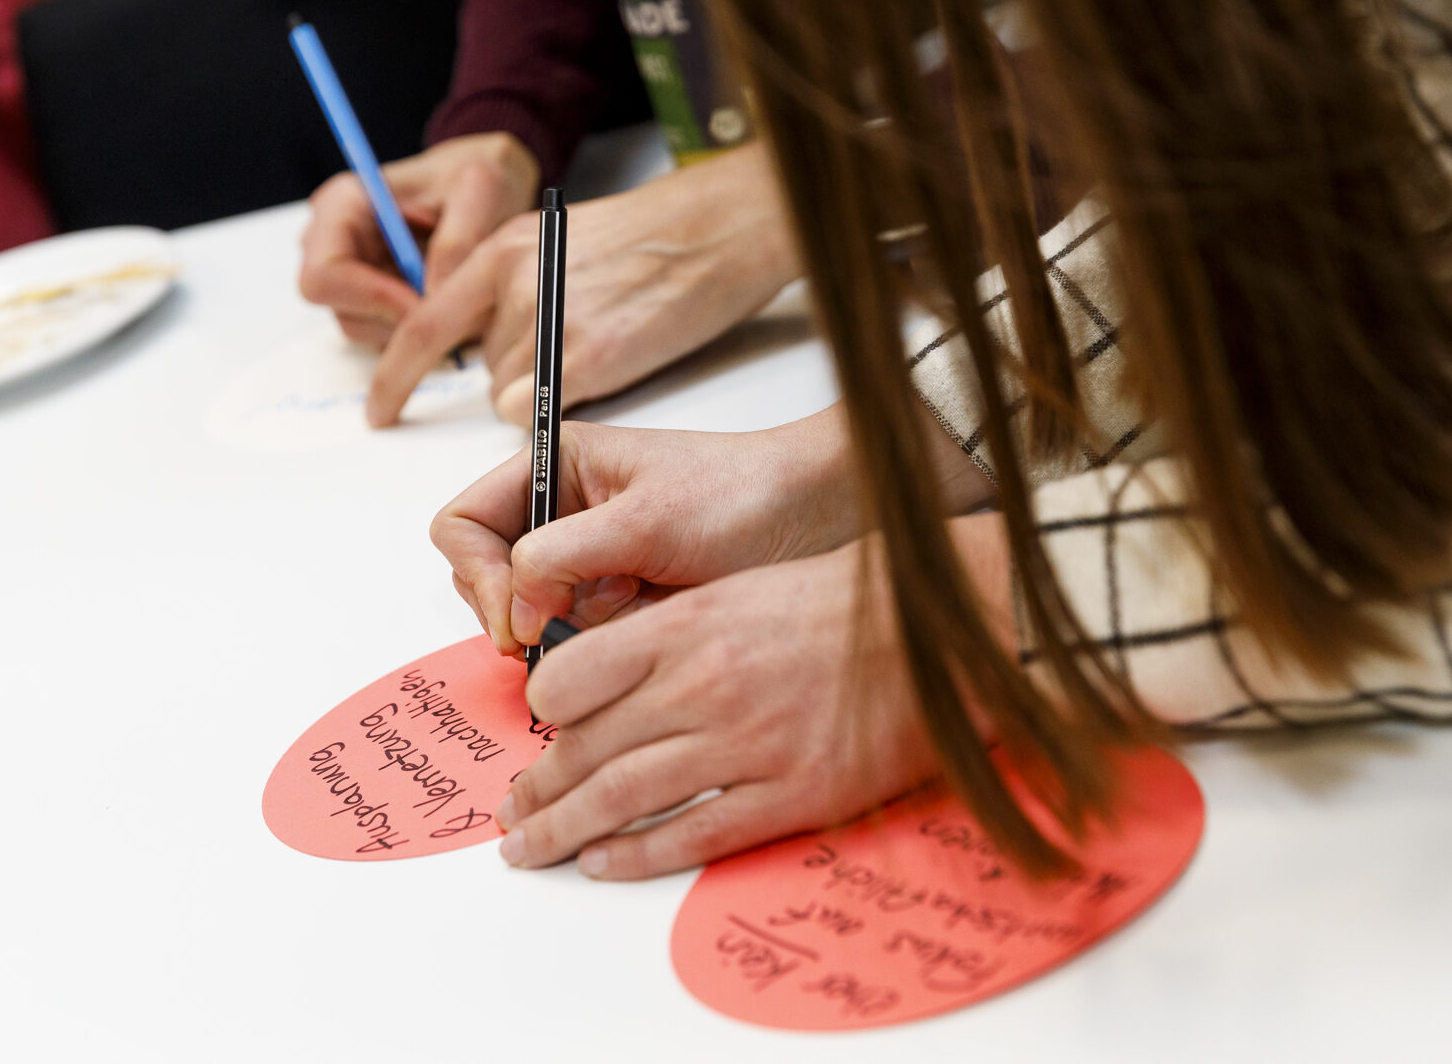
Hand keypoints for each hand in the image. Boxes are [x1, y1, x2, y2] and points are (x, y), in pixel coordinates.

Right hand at [297, 133, 541, 349]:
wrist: (484, 188)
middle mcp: (331, 246)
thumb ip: (459, 238)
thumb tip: (432, 294)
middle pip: (345, 313)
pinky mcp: (372, 304)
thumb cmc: (474, 176)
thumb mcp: (481, 187)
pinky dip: (424, 330)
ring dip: (416, 327)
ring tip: (460, 295)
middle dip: (400, 319)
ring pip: (370, 332)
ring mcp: (349, 280)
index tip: (426, 303)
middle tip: (453, 310)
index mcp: (340, 207)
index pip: (324, 276)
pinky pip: (391, 337)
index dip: (372, 299)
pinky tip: (451, 301)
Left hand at [367, 142, 797, 427]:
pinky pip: (541, 413)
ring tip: (606, 345)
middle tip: (581, 345)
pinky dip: (564, 409)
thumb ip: (518, 286)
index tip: (379, 411)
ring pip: (513, 395)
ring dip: (548, 390)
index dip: (396, 375)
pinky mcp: (588, 357)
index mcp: (502, 251)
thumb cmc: (658, 238)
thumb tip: (499, 343)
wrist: (720, 228)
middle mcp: (513, 284)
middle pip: (484, 368)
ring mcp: (548, 321)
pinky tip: (607, 369)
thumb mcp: (562, 243)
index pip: (423, 325)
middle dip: (520, 373)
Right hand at [430, 411, 858, 654]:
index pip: (463, 524)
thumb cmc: (741, 496)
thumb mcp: (647, 519)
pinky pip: (573, 641)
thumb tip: (514, 608)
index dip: (480, 575)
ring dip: (563, 631)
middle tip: (563, 631)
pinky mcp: (613, 604)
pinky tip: (644, 626)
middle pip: (483, 577)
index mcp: (553, 468)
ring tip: (628, 610)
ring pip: (527, 618)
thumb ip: (563, 555)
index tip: (521, 619)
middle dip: (517, 610)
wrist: (815, 521)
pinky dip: (596, 648)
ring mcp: (584, 563)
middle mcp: (559, 514)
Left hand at [494, 542, 952, 878]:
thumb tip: (602, 677)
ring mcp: (747, 744)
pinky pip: (695, 833)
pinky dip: (639, 855)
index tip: (535, 735)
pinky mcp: (791, 793)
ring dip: (567, 829)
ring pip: (625, 797)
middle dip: (539, 789)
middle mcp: (704, 686)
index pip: (573, 678)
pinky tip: (604, 863)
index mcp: (686, 626)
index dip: (543, 714)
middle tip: (512, 812)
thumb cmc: (843, 603)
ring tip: (533, 848)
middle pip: (588, 749)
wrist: (938, 630)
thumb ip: (667, 632)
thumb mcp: (737, 588)